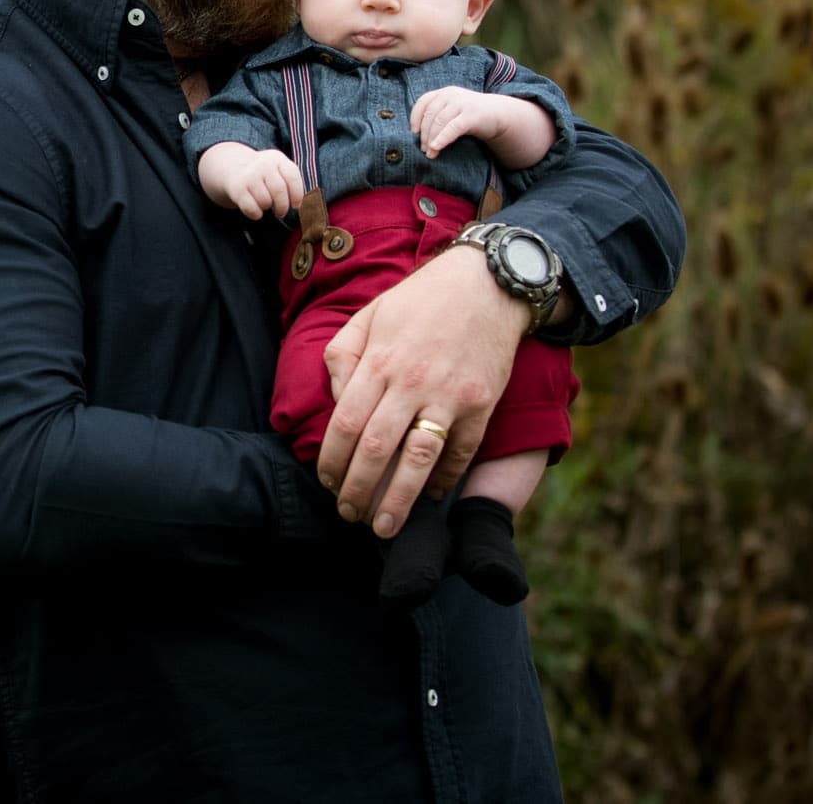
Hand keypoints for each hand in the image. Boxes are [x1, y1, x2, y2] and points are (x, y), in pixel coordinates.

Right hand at [197, 143, 304, 219]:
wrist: (232, 167)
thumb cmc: (263, 174)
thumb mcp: (277, 169)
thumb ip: (289, 181)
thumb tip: (298, 204)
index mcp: (277, 158)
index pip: (292, 176)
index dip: (297, 194)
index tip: (296, 205)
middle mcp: (263, 164)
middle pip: (279, 191)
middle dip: (282, 207)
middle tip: (280, 212)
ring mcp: (249, 175)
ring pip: (265, 201)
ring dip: (266, 208)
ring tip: (264, 204)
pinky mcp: (237, 188)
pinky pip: (252, 208)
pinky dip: (256, 214)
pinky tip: (256, 212)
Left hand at [316, 247, 527, 536]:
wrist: (485, 284)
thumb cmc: (419, 301)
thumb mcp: (369, 316)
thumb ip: (342, 356)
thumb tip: (335, 400)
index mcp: (379, 361)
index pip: (346, 422)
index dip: (332, 459)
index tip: (327, 482)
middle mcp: (412, 382)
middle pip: (376, 448)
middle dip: (358, 489)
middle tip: (349, 514)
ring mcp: (449, 395)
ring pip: (418, 459)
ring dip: (398, 499)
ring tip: (383, 527)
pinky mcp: (482, 404)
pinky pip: (460, 452)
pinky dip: (446, 480)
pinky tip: (432, 498)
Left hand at [411, 87, 513, 158]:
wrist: (499, 113)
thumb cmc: (470, 115)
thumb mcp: (452, 110)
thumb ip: (437, 115)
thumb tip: (417, 135)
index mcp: (443, 93)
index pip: (423, 102)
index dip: (415, 117)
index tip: (414, 132)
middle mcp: (450, 95)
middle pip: (430, 115)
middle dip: (424, 134)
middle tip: (422, 149)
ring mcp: (461, 103)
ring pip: (439, 122)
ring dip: (431, 140)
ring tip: (430, 153)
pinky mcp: (471, 115)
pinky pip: (452, 128)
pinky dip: (442, 139)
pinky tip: (436, 148)